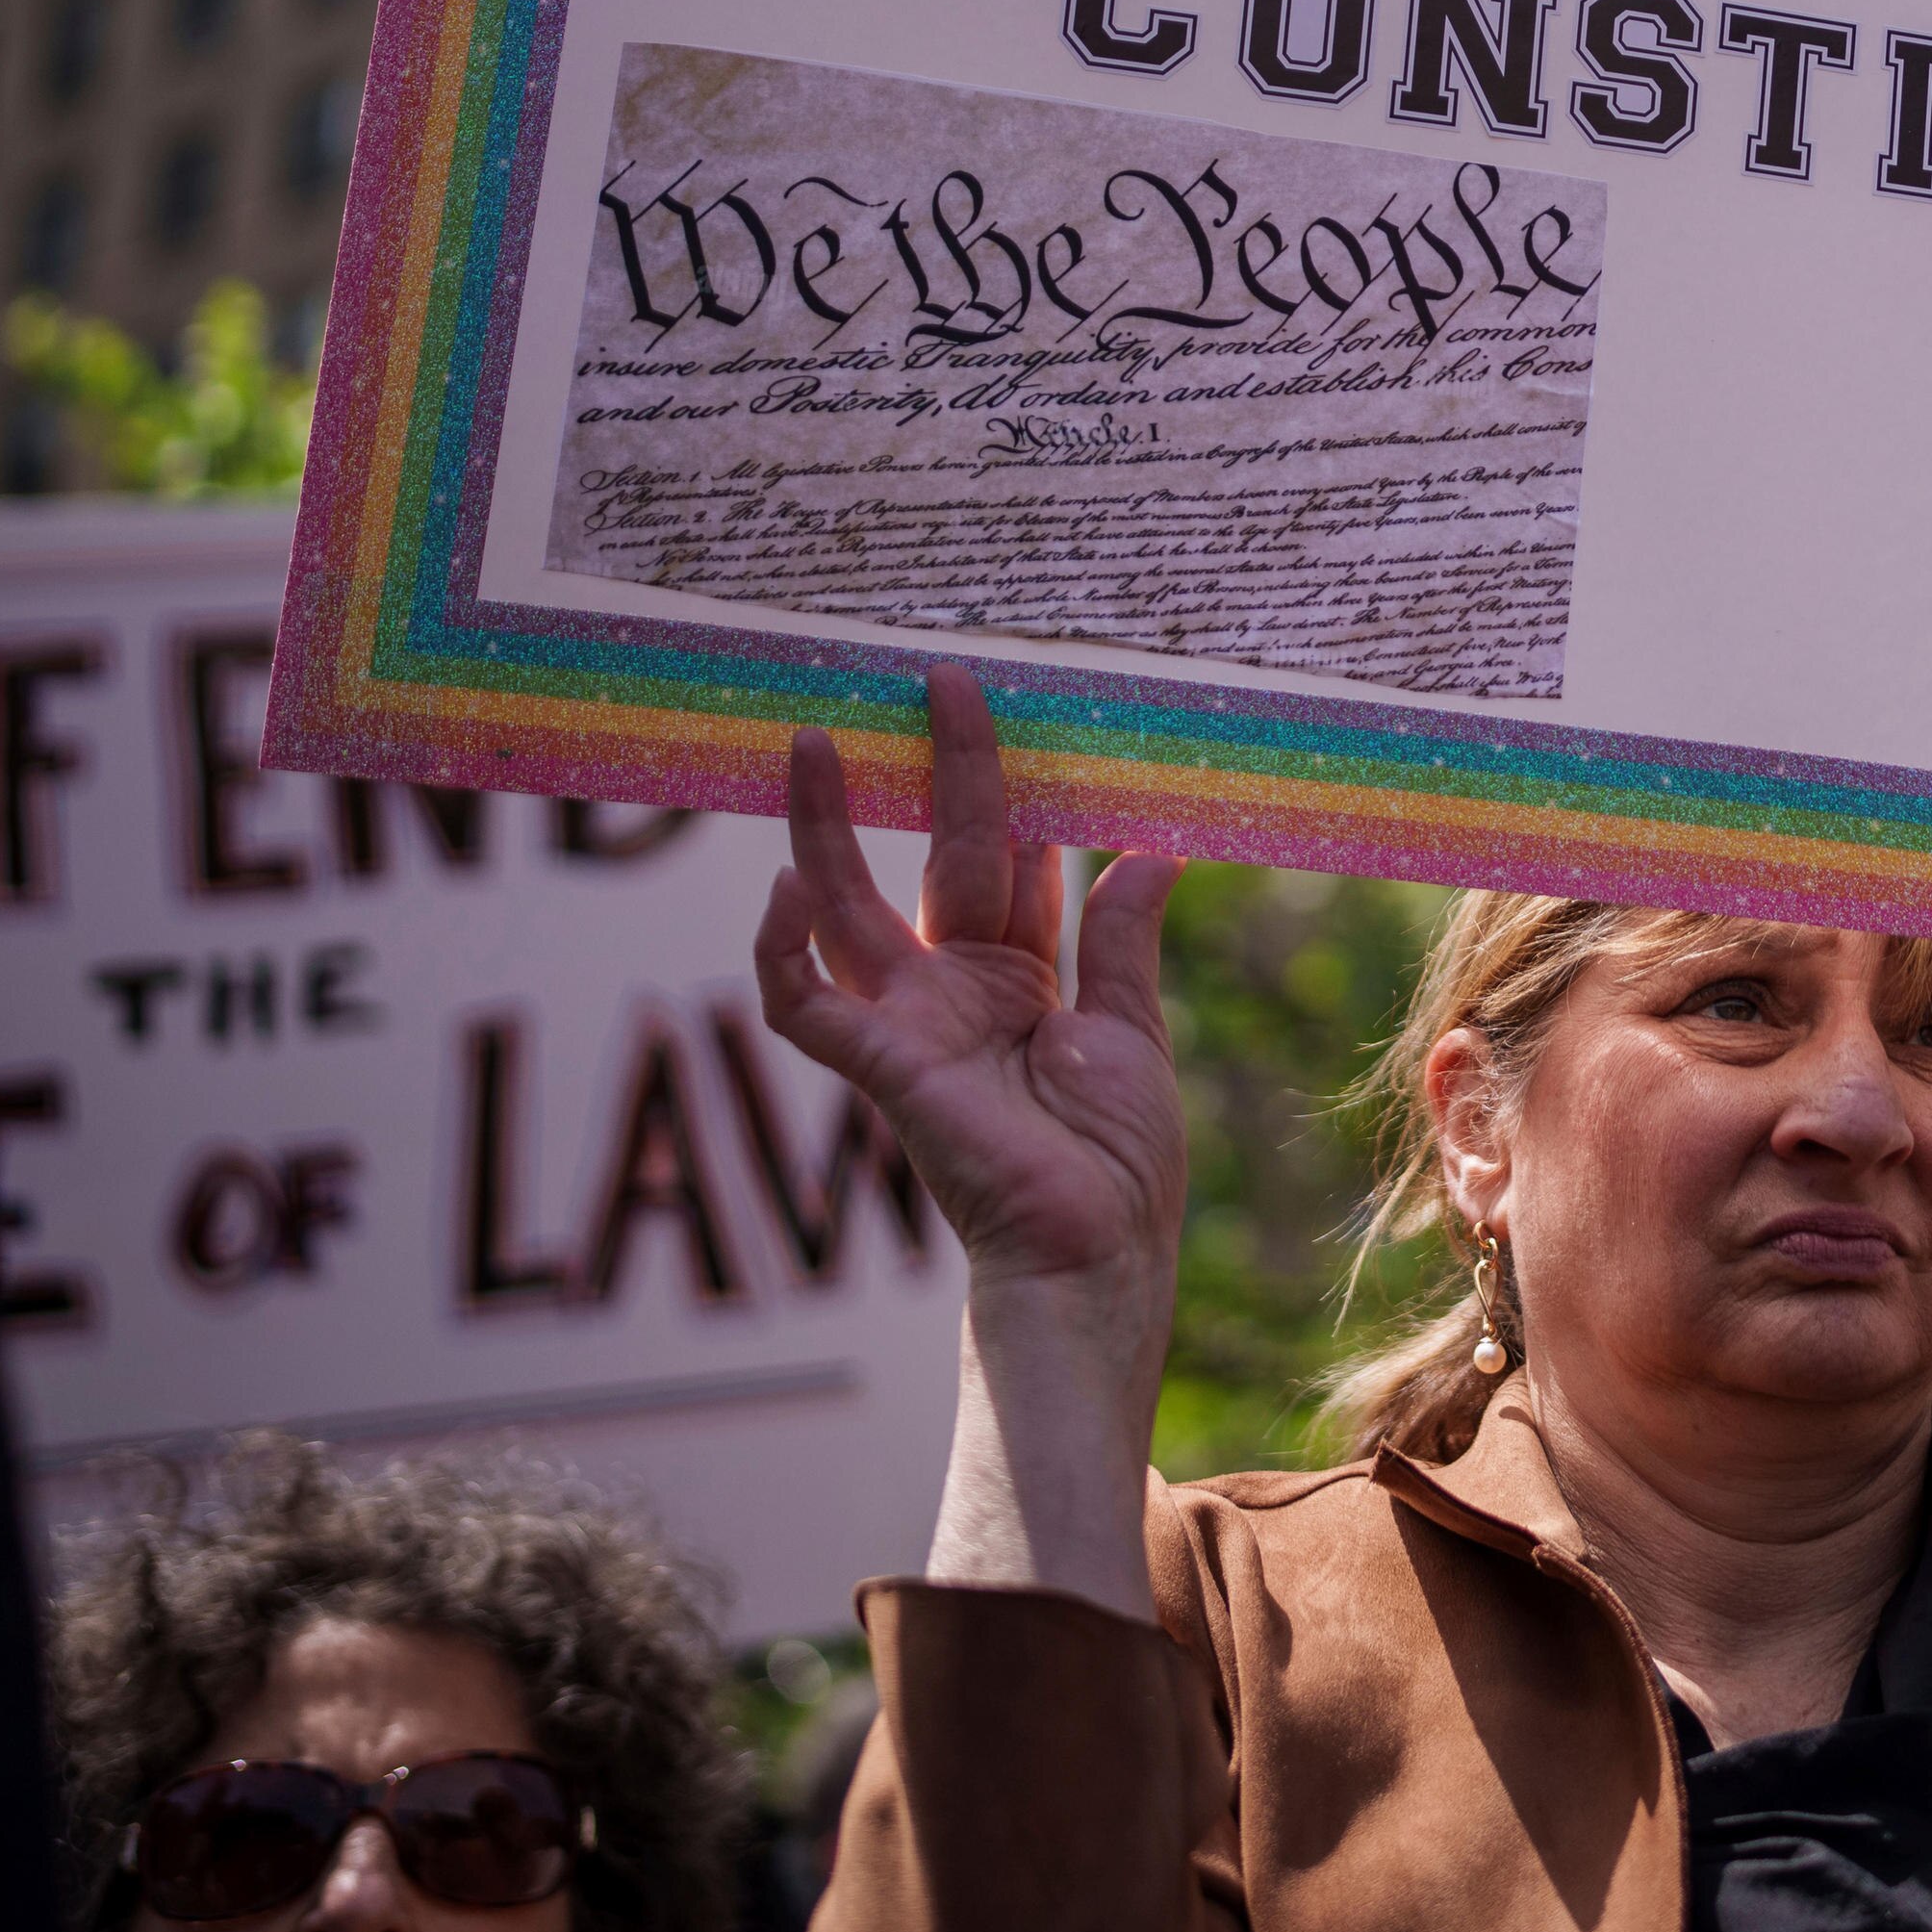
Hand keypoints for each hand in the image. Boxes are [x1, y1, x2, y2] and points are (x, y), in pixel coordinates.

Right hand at [757, 662, 1185, 1307]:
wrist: (1096, 1250)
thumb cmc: (1117, 1161)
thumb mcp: (1131, 1030)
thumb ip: (1121, 941)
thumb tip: (1150, 849)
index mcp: (1019, 977)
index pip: (1007, 860)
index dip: (1009, 791)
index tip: (1012, 714)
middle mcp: (956, 987)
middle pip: (933, 855)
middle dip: (933, 772)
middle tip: (936, 682)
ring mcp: (913, 1021)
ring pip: (844, 907)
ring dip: (822, 829)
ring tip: (811, 746)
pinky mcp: (883, 1066)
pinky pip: (803, 1004)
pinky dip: (781, 950)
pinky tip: (785, 886)